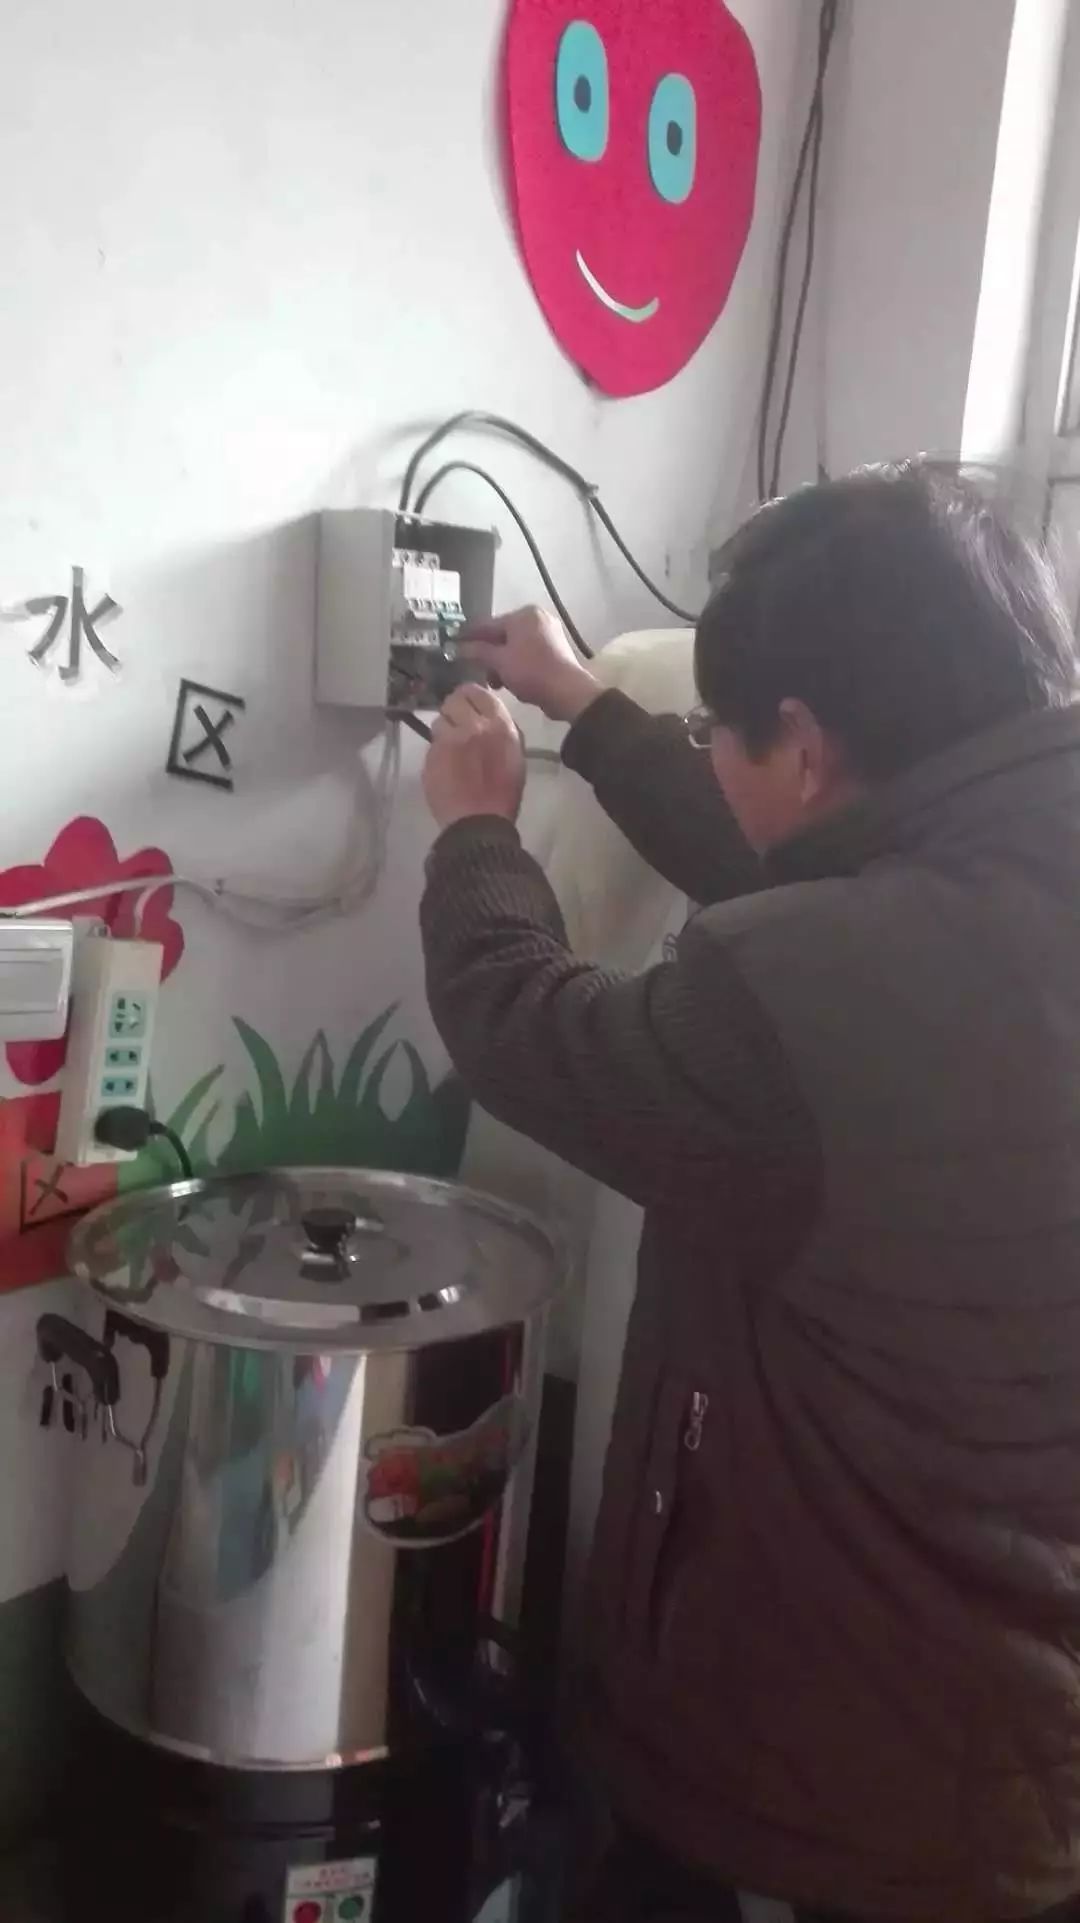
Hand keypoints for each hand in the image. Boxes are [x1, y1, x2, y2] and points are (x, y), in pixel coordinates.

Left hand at [423, 685, 525, 830]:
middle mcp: (472, 726)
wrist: (479, 822)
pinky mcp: (431, 755)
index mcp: (498, 724)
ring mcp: (448, 740)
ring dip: (445, 730)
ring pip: (439, 720)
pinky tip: (446, 766)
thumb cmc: (503, 793)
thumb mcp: (515, 755)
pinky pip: (432, 743)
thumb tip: (488, 715)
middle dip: (454, 710)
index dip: (470, 697)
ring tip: (452, 749)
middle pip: (453, 699)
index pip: (476, 691)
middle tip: (458, 725)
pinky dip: (438, 750)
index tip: (469, 706)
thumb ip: (501, 729)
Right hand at [459, 606, 600, 722]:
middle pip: (502, 636)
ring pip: (515, 648)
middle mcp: (537, 619)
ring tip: (497, 683)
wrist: (567, 691)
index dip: (469, 636)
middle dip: (489, 656)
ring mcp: (548, 634)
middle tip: (479, 671)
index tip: (453, 643)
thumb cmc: (530, 671)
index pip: (488, 624)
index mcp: (524, 615)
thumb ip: (477, 652)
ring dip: (502, 665)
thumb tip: (458, 647)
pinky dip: (517, 666)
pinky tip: (512, 682)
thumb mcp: (499, 661)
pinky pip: (528, 655)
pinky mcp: (555, 651)